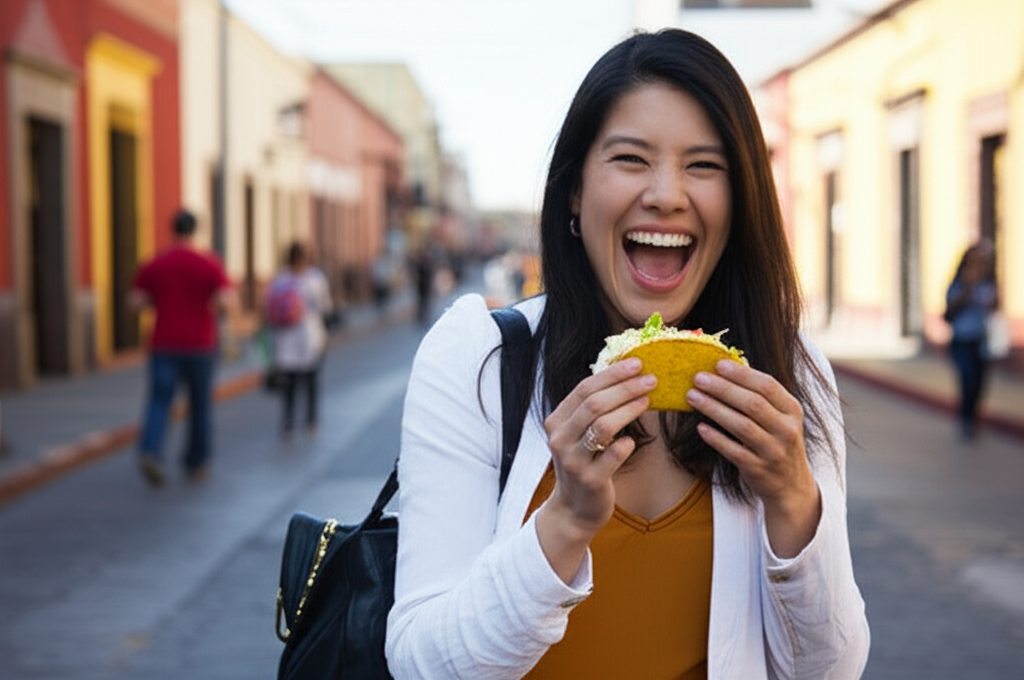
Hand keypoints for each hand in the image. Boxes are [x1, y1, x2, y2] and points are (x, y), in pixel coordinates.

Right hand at [536, 358, 654, 581]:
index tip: (637, 363)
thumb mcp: (579, 434)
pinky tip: (632, 440)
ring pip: (603, 425)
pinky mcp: (590, 480)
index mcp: (556, 421)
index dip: (612, 374)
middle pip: (595, 403)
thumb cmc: (584, 463)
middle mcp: (560, 438)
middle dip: (625, 387)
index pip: (584, 388)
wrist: (574, 508)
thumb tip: (625, 375)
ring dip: (629, 409)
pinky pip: (612, 456)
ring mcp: (573, 460)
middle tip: (651, 379)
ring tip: (648, 400)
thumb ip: (592, 409)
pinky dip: (625, 444)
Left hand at [686, 360, 820, 557]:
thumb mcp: (781, 418)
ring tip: (692, 397)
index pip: (767, 386)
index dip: (741, 374)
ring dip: (714, 409)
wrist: (791, 485)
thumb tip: (726, 368)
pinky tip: (700, 427)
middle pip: (752, 404)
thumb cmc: (778, 442)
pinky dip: (716, 438)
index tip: (718, 364)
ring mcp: (773, 451)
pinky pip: (732, 450)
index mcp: (792, 411)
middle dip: (722, 388)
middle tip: (698, 378)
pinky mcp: (758, 469)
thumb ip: (761, 397)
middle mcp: (786, 430)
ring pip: (741, 425)